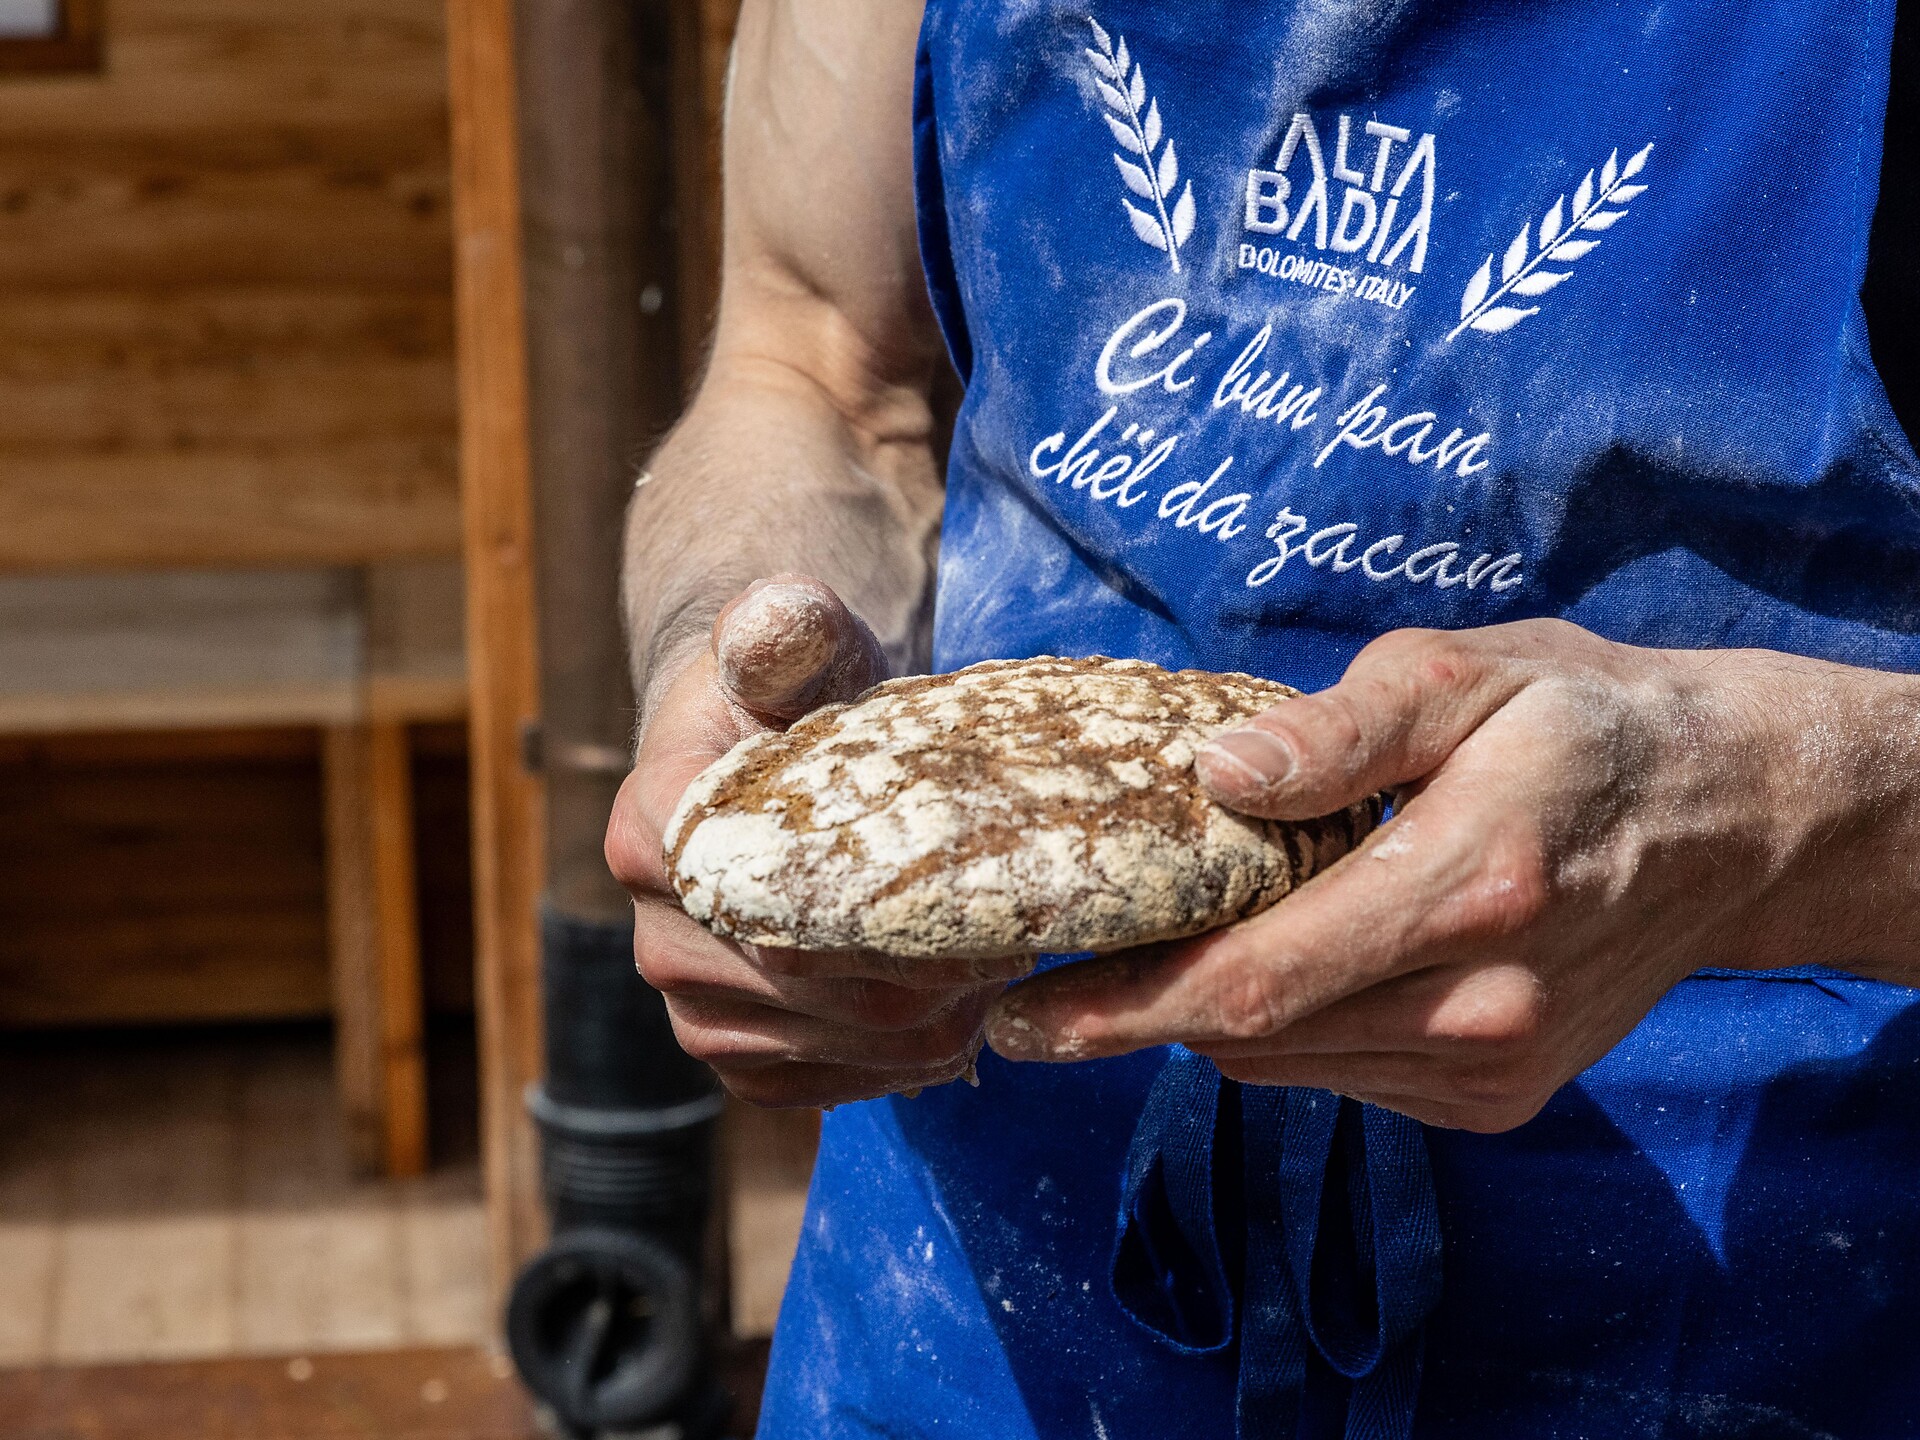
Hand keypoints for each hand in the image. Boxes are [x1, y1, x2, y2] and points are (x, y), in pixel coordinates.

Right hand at [606, 575, 1022, 1107]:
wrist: (765, 760)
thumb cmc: (796, 697)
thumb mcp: (799, 648)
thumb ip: (788, 630)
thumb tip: (773, 615)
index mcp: (655, 832)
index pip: (773, 902)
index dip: (885, 915)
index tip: (976, 892)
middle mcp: (654, 932)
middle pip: (812, 986)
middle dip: (928, 973)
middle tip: (1019, 941)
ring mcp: (686, 1004)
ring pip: (827, 1045)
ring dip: (927, 1023)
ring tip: (1000, 974)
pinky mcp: (728, 1053)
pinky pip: (817, 1086)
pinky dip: (897, 1064)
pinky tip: (955, 1019)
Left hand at [984, 619, 1890, 1131]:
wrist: (1731, 819)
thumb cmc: (1583, 722)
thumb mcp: (1466, 675)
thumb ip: (1338, 730)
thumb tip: (1214, 775)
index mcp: (1468, 889)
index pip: (1257, 985)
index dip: (1122, 1009)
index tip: (1018, 1013)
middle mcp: (1482, 1006)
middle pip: (1255, 1040)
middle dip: (1135, 1013)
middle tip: (1038, 976)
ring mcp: (1495, 1067)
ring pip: (1290, 1066)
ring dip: (1206, 1018)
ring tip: (1147, 953)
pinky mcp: (1499, 1097)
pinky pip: (1341, 1074)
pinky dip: (1284, 1029)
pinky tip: (1282, 957)